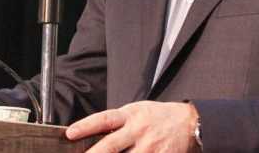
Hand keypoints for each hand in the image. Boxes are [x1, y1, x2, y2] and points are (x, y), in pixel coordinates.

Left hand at [66, 101, 198, 152]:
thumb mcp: (136, 111)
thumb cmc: (158, 117)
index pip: (104, 119)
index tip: (70, 133)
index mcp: (131, 115)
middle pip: (110, 146)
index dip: (86, 126)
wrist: (188, 123)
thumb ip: (117, 123)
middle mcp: (138, 131)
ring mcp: (149, 148)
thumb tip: (93, 137)